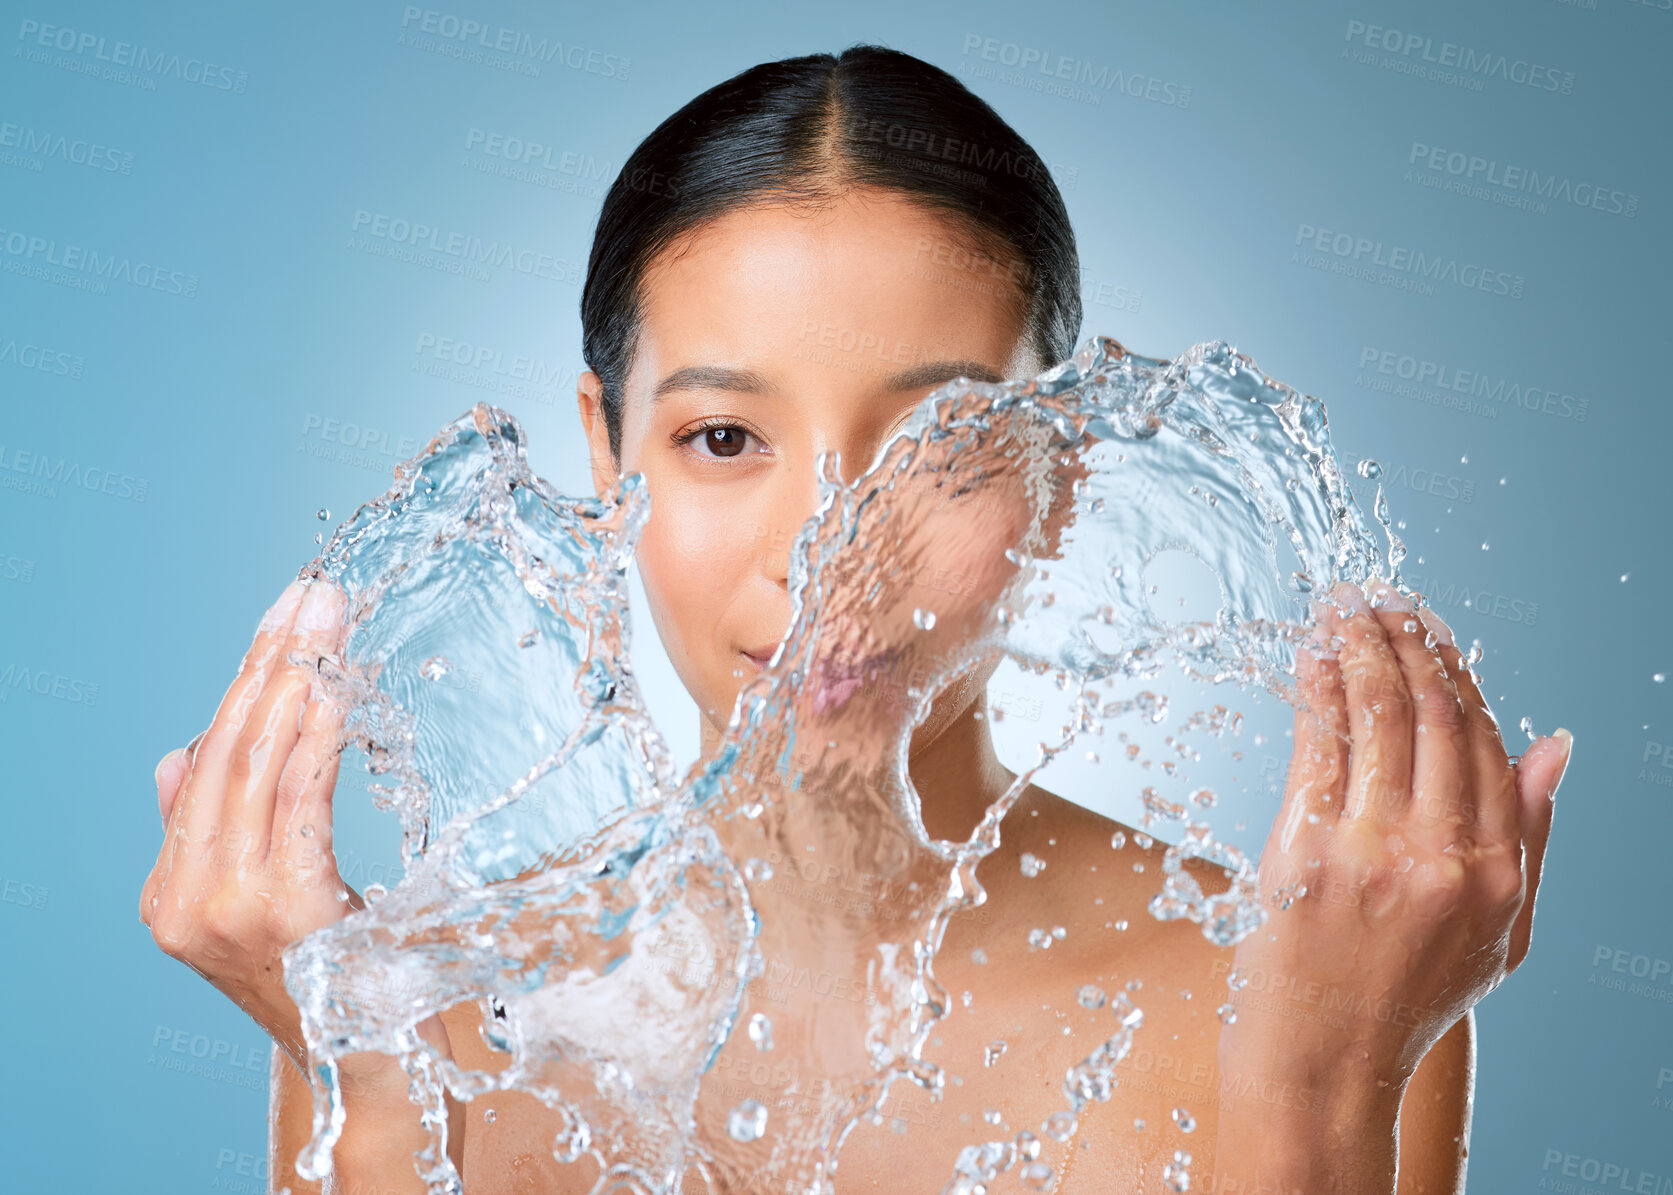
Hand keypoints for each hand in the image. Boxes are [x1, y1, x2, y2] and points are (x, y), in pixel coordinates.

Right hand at [140, 576, 356, 1070]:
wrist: (375, 1073)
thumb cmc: (338, 984)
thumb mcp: (268, 907)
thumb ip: (220, 836)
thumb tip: (185, 753)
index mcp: (173, 894)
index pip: (207, 763)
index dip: (246, 681)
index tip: (284, 615)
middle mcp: (184, 899)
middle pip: (227, 751)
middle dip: (270, 662)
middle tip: (310, 592)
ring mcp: (225, 907)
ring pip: (257, 764)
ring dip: (296, 679)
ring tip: (323, 616)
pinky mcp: (280, 907)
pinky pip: (300, 796)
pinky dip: (318, 732)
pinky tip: (337, 684)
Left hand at [1224, 577, 1569, 1088]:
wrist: (1321, 1067)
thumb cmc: (1404, 998)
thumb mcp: (1498, 934)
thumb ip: (1529, 836)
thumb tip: (1556, 743)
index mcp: (1497, 872)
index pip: (1487, 742)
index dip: (1456, 674)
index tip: (1431, 632)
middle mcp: (1442, 857)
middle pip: (1432, 716)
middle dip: (1406, 643)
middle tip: (1383, 599)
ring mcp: (1371, 855)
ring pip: (1376, 719)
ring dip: (1359, 648)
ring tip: (1346, 607)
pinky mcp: (1303, 856)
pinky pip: (1316, 749)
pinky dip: (1316, 692)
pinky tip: (1312, 656)